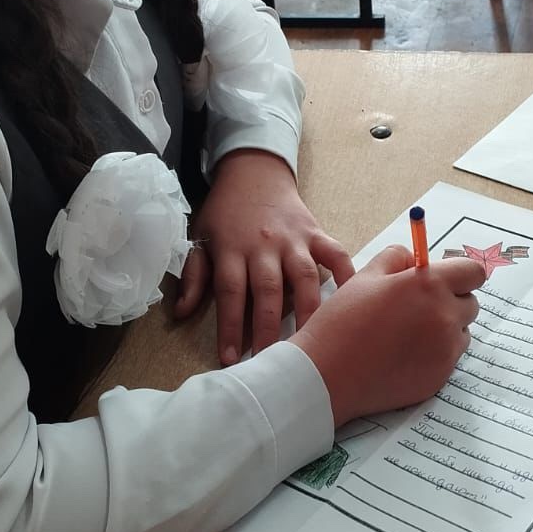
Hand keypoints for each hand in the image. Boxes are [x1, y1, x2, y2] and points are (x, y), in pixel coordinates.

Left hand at [174, 149, 354, 365]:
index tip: (231, 358)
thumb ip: (193, 276)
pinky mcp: (316, 232)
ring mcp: (293, 239)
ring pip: (304, 277)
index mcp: (231, 249)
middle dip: (270, 328)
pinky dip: (346, 275)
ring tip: (313, 342)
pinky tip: (351, 300)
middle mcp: (263, 245)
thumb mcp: (200, 237)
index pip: (229, 292)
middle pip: (268, 291)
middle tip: (273, 360)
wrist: (254, 172)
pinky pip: (335, 254)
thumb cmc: (225, 212)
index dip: (230, 327)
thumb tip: (181, 313)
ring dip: (309, 310)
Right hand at [290, 246, 486, 426]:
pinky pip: (449, 358)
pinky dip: (434, 354)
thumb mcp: (365, 276)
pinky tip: (403, 355)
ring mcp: (445, 350)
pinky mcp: (441, 376)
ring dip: (445, 330)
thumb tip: (415, 259)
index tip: (446, 280)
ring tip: (407, 334)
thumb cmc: (343, 321)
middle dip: (451, 302)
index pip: (473, 272)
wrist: (328, 374)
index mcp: (429, 285)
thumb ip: (396, 258)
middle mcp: (445, 316)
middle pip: (470, 304)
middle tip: (420, 308)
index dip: (460, 274)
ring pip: (461, 333)